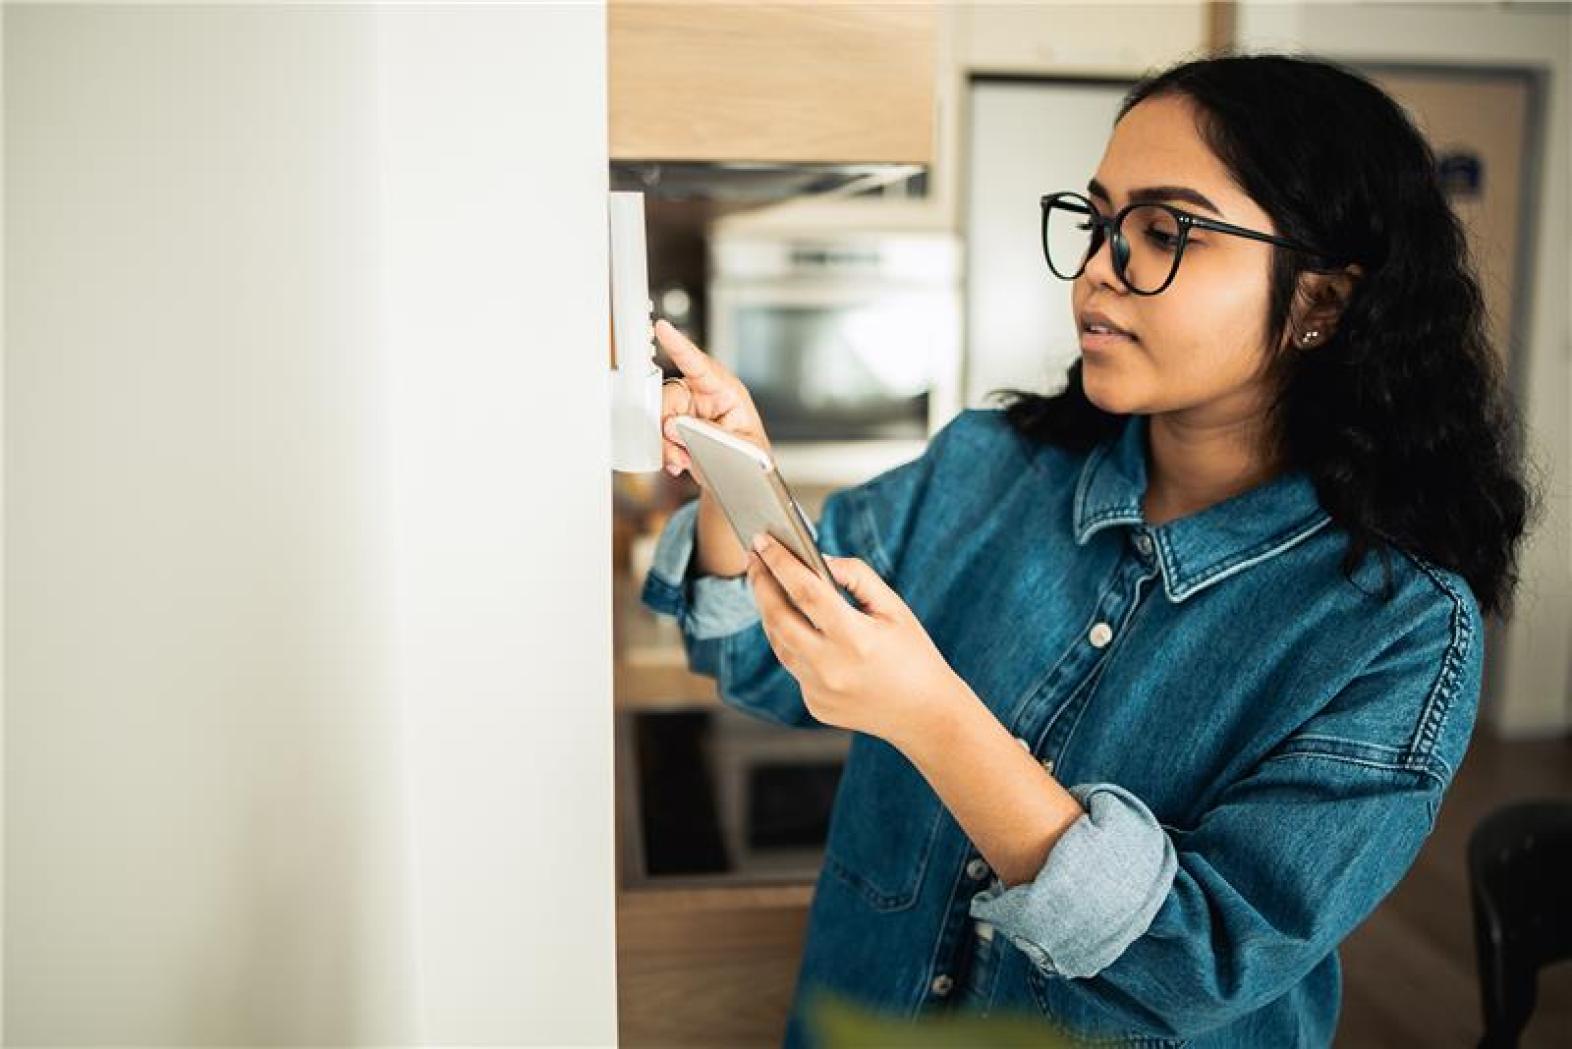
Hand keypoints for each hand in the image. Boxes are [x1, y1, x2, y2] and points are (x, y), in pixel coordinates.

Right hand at [654, 318, 771, 481]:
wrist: (743, 477)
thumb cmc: (749, 455)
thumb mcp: (740, 447)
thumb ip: (709, 434)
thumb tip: (672, 425)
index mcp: (726, 391)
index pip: (700, 364)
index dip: (680, 346)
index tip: (663, 328)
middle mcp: (702, 395)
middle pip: (669, 396)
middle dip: (666, 423)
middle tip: (677, 447)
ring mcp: (687, 410)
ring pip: (658, 417)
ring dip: (665, 443)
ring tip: (684, 460)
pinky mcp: (676, 425)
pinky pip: (656, 433)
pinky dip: (663, 451)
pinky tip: (679, 461)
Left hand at [745, 533, 966, 747]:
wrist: (926, 714)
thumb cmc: (914, 654)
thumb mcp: (894, 608)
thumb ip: (856, 576)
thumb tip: (819, 559)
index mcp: (856, 639)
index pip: (805, 591)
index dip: (780, 563)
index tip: (762, 540)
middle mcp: (831, 667)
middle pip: (778, 618)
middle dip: (761, 583)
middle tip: (754, 557)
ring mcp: (819, 690)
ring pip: (780, 643)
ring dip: (770, 612)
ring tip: (766, 584)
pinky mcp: (815, 705)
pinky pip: (794, 666)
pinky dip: (792, 641)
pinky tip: (793, 623)